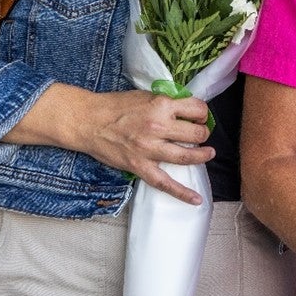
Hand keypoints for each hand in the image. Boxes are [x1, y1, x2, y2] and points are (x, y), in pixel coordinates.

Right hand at [9, 85, 214, 204]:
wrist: (87, 121)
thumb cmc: (114, 106)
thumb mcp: (144, 95)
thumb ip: (165, 103)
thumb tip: (185, 110)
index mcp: (161, 105)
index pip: (196, 109)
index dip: (201, 113)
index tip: (199, 116)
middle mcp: (158, 127)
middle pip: (195, 133)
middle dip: (202, 133)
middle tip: (200, 133)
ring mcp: (149, 149)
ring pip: (186, 156)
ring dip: (202, 155)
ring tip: (208, 153)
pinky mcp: (139, 166)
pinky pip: (165, 183)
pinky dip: (182, 193)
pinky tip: (196, 200)